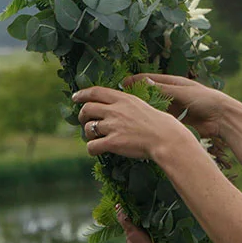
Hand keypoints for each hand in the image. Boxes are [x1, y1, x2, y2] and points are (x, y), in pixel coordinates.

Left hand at [73, 86, 198, 161]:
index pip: (96, 91)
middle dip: (82, 116)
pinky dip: (91, 149)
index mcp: (123, 99)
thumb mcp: (142, 105)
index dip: (82, 94)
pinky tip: (97, 151)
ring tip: (97, 138)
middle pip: (87, 108)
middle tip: (85, 122)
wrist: (166, 138)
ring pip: (88, 128)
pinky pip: (92, 146)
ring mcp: (113, 126)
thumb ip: (127, 105)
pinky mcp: (113, 142)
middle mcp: (115, 110)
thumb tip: (116, 107)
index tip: (76, 97)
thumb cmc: (160, 124)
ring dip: (89, 134)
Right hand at [124, 73, 231, 139]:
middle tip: (121, 100)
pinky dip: (154, 119)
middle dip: (138, 95)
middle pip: (151, 93)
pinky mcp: (179, 119)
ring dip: (145, 108)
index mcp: (175, 83)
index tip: (122, 83)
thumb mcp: (183, 93)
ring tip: (129, 113)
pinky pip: (163, 118)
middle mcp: (174, 93)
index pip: (151, 79)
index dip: (136, 80)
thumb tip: (143, 81)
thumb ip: (163, 89)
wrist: (223, 118)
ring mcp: (176, 107)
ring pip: (156, 106)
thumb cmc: (205, 100)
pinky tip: (144, 124)